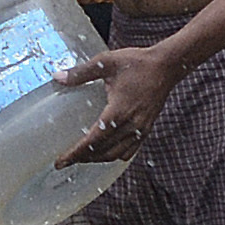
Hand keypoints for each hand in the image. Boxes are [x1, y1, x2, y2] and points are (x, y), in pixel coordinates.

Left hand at [53, 40, 180, 167]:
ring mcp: (140, 129)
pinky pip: (129, 151)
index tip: (61, 162)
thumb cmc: (137, 63)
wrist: (166, 65)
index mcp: (118, 111)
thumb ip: (81, 72)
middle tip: (66, 161)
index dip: (75, 153)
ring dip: (98, 158)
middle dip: (83, 158)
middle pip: (103, 152)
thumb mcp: (105, 62)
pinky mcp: (146, 128)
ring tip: (83, 157)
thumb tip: (57, 77)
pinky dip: (115, 155)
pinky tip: (106, 150)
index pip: (93, 141)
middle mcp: (130, 125)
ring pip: (116, 154)